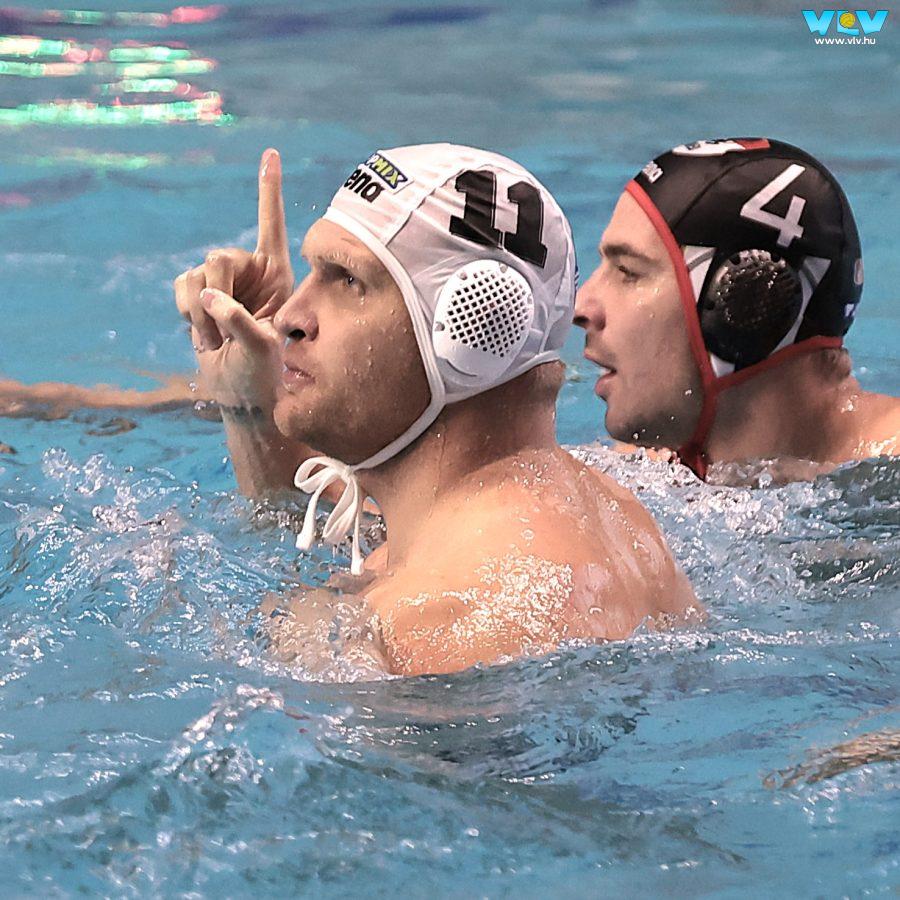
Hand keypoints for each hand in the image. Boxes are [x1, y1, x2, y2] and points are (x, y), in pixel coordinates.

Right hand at [174, 148, 293, 408]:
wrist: (242, 396)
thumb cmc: (264, 374)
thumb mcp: (261, 348)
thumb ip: (238, 319)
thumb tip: (205, 296)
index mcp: (279, 276)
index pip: (273, 226)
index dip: (269, 190)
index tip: (270, 153)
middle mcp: (251, 273)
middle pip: (220, 257)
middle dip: (218, 293)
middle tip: (225, 329)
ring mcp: (223, 283)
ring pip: (196, 273)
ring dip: (200, 311)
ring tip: (218, 339)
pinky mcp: (198, 297)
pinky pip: (180, 287)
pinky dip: (185, 312)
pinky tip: (202, 333)